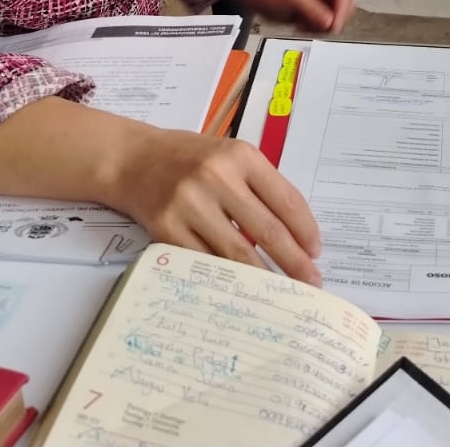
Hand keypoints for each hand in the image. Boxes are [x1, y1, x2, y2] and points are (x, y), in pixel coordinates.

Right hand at [106, 128, 322, 283]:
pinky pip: (204, 262)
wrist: (133, 159)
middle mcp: (217, 178)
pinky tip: (241, 290)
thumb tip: (295, 234)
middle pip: (266, 230)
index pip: (285, 199)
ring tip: (282, 292)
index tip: (316, 252)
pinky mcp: (167, 229)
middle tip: (311, 283)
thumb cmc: (188, 158)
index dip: (305, 230)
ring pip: (237, 252)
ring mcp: (190, 204)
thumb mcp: (230, 156)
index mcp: (240, 156)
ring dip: (264, 277)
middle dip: (294, 261)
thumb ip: (259, 186)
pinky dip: (226, 279)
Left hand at [219, 0, 354, 32]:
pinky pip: (327, 24)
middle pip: (344, 8)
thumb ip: (314, 10)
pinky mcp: (321, 8)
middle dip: (328, 19)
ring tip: (302, 22)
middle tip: (310, 23)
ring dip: (320, 25)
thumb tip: (331, 22)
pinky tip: (302, 23)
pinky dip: (315, 27)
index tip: (332, 26)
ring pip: (337, 18)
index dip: (341, 12)